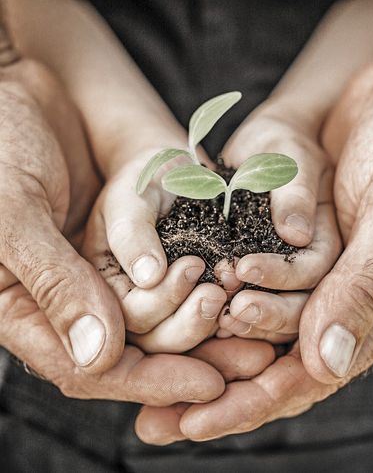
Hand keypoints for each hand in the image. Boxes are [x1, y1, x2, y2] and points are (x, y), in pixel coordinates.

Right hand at [0, 58, 231, 404]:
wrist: (28, 91)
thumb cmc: (1, 143)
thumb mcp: (13, 212)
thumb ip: (53, 283)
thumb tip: (99, 356)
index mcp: (27, 309)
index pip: (90, 369)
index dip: (149, 381)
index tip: (206, 385)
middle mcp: (70, 299)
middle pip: (135, 350)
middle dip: (191, 353)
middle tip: (245, 355)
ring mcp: (103, 272)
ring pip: (160, 319)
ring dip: (205, 322)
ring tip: (244, 312)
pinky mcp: (132, 243)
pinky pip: (170, 277)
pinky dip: (202, 286)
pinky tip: (236, 288)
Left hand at [137, 48, 372, 440]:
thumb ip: (366, 286)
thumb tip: (326, 363)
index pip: (318, 371)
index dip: (257, 400)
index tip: (197, 421)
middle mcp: (356, 296)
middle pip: (283, 353)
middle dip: (225, 378)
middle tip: (164, 396)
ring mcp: (328, 267)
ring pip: (267, 317)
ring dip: (219, 333)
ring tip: (169, 350)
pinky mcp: (305, 238)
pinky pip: (261, 275)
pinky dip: (226, 290)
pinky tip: (191, 301)